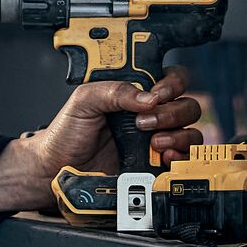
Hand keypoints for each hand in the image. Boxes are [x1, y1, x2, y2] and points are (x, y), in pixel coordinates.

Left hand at [0, 72, 204, 212]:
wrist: (56, 168)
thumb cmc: (67, 132)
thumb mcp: (84, 100)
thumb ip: (114, 91)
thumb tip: (148, 97)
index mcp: (135, 92)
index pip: (172, 79)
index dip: (173, 84)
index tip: (158, 93)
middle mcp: (150, 113)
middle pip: (187, 105)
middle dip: (172, 112)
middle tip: (145, 122)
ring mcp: (155, 138)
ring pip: (190, 130)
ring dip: (178, 134)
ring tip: (154, 142)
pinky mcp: (155, 163)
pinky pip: (183, 156)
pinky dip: (180, 154)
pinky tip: (163, 156)